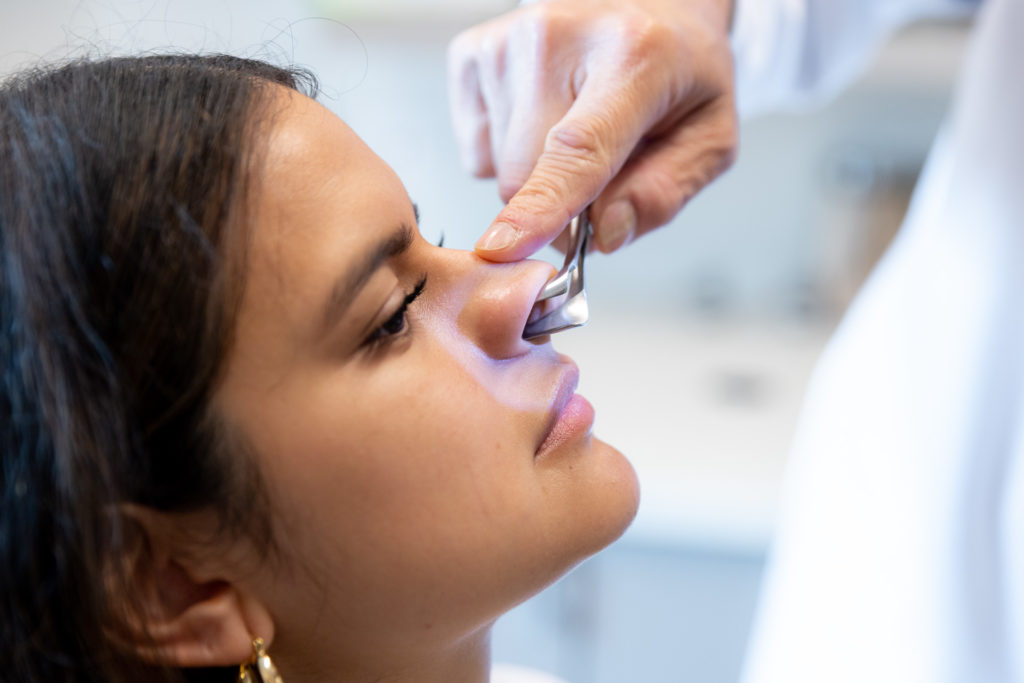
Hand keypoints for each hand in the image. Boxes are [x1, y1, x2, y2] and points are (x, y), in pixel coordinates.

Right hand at [448, 0, 736, 259]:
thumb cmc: (680, 75)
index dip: (541, 205)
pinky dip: (507, 154)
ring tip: (577, 128)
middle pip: (527, 177)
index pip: (578, 147)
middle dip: (561, 205)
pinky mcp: (473, 53)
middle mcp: (559, 37)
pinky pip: (477, 153)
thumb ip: (664, 193)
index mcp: (634, 56)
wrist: (652, 8)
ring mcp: (509, 42)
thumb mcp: (709, 137)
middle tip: (604, 171)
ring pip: (499, 172)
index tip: (504, 246)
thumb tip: (605, 235)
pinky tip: (543, 118)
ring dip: (538, 177)